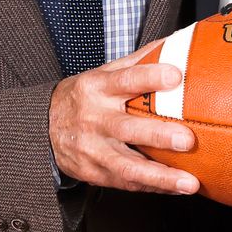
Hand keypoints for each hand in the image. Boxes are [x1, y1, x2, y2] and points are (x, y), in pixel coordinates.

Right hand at [48, 49, 198, 195]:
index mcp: (97, 88)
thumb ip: (138, 62)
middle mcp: (94, 118)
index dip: (150, 77)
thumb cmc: (85, 97)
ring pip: (126, 165)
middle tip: (188, 139)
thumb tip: (175, 44)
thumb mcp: (103, 74)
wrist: (42, 127)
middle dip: (158, 135)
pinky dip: (152, 186)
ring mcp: (92, 149)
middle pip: (127, 128)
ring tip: (189, 182)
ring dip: (160, 176)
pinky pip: (125, 182)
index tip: (176, 76)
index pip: (125, 80)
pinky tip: (175, 188)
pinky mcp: (93, 172)